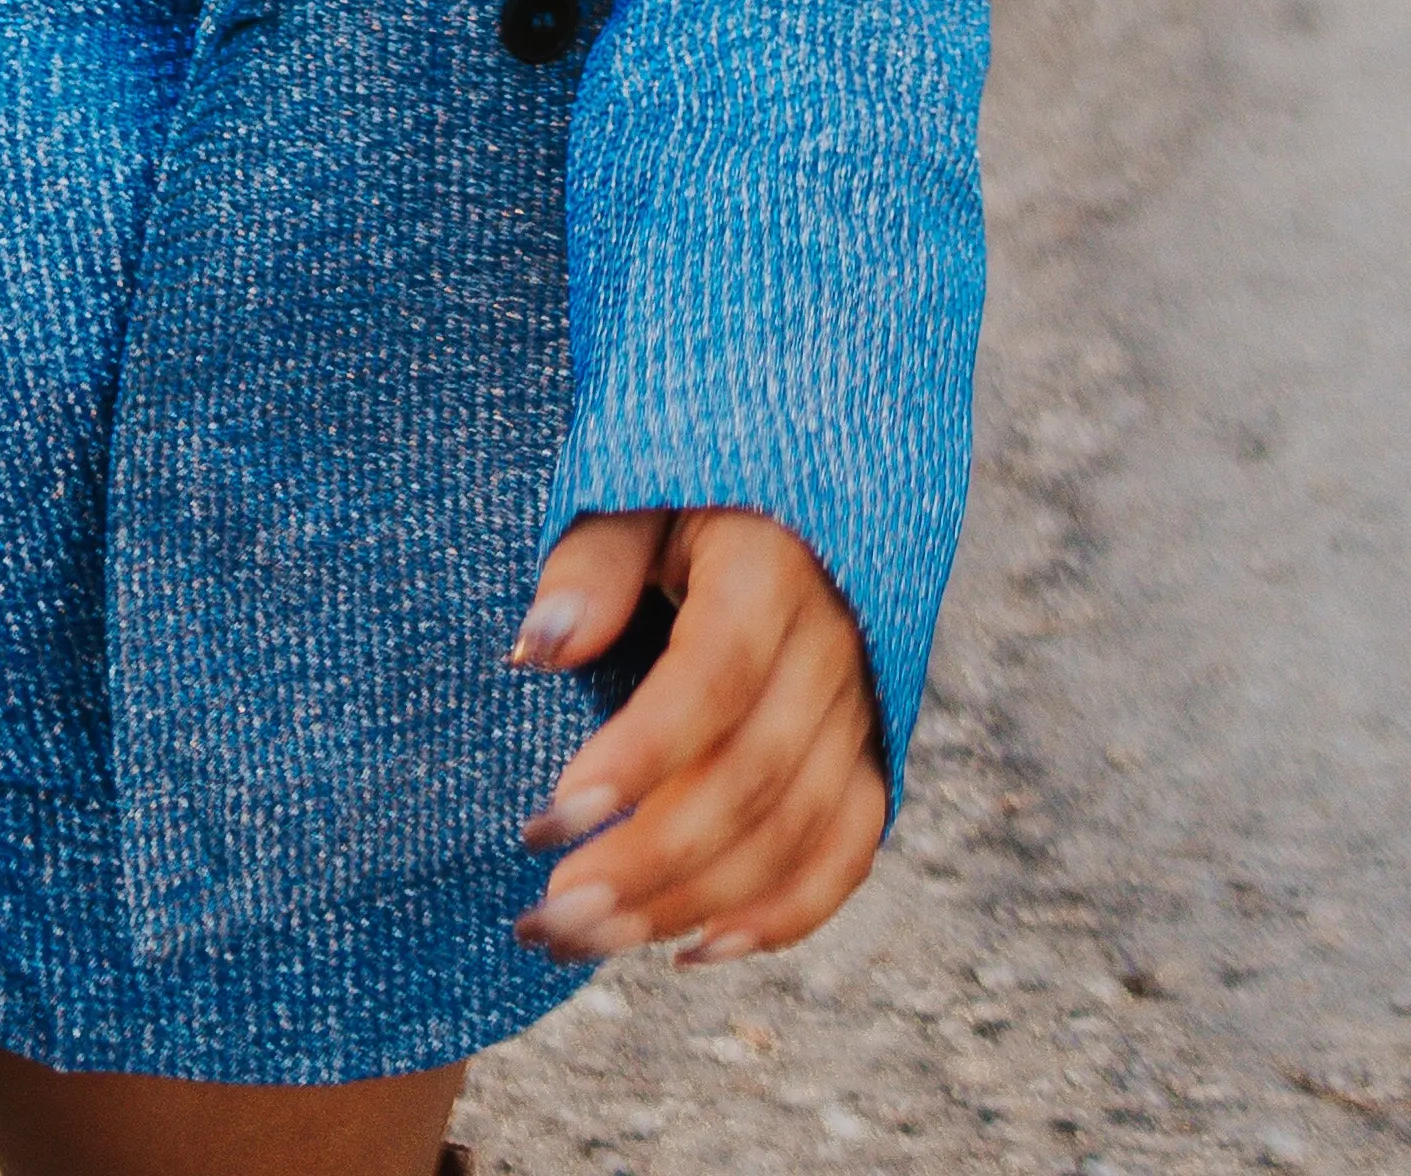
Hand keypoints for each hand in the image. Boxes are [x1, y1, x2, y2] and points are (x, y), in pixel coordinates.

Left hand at [511, 507, 887, 965]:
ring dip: (690, 902)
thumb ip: (592, 564)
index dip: (637, 756)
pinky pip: (848, 848)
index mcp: (773, 564)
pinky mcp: (874, 748)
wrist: (811, 462)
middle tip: (548, 913)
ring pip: (794, 829)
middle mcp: (834, 643)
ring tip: (586, 939)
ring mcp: (864, 703)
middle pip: (751, 776)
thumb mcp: (636, 487)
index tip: (548, 817)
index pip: (714, 676)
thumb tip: (537, 649)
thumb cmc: (696, 479)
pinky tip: (694, 948)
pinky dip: (785, 913)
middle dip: (646, 861)